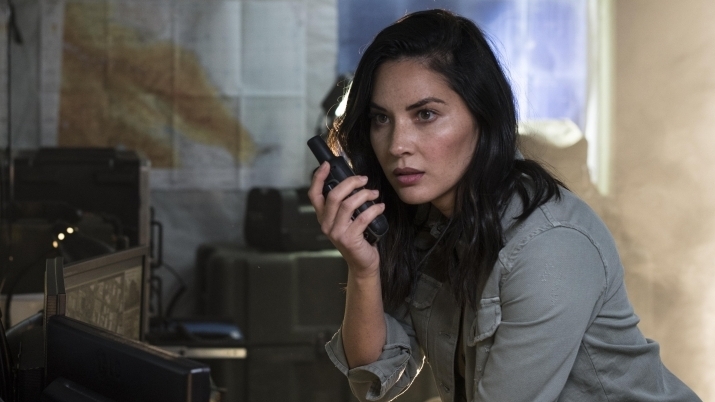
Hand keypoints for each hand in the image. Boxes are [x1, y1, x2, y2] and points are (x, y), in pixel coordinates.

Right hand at [308, 162, 384, 276]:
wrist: (362, 263)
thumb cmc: (356, 238)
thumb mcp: (346, 220)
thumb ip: (344, 204)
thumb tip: (354, 182)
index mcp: (323, 217)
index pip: (314, 194)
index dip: (319, 178)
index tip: (327, 165)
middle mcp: (326, 224)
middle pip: (334, 195)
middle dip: (350, 183)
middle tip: (363, 179)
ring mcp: (337, 233)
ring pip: (348, 205)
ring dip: (364, 195)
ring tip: (374, 193)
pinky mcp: (349, 239)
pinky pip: (362, 217)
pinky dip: (374, 209)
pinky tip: (380, 207)